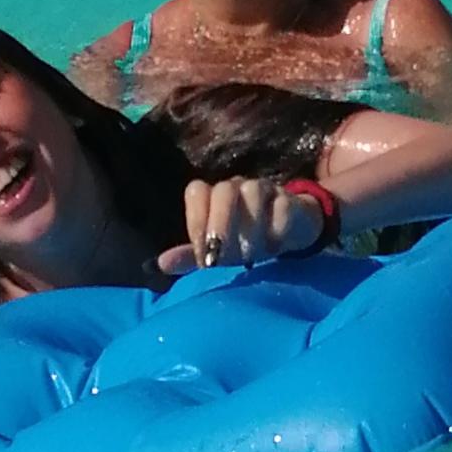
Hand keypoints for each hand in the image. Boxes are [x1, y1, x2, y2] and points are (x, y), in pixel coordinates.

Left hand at [157, 178, 326, 275]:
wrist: (288, 235)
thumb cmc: (243, 242)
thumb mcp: (216, 252)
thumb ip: (190, 256)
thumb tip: (161, 264)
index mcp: (213, 197)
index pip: (196, 191)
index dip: (195, 220)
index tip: (200, 254)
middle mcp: (236, 187)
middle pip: (223, 190)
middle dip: (220, 223)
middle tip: (220, 256)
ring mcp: (264, 189)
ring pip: (254, 192)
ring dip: (250, 228)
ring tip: (249, 256)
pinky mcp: (289, 200)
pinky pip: (282, 206)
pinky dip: (276, 229)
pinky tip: (274, 248)